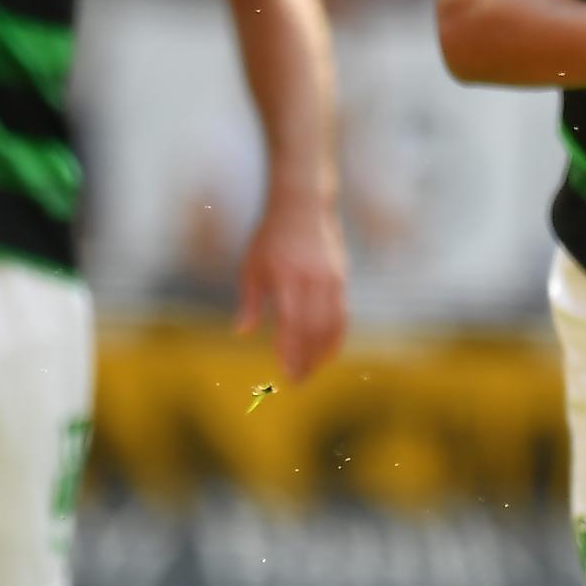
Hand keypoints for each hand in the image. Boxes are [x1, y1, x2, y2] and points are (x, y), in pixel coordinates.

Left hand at [237, 188, 348, 380]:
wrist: (303, 205)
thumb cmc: (271, 236)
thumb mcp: (252, 265)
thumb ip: (250, 301)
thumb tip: (243, 333)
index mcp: (286, 276)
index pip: (291, 322)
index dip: (290, 349)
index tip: (285, 370)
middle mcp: (311, 279)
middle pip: (313, 329)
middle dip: (306, 358)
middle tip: (297, 381)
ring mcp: (330, 279)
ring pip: (331, 325)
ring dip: (323, 353)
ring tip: (312, 371)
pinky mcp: (340, 278)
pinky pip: (342, 315)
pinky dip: (336, 337)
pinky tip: (328, 352)